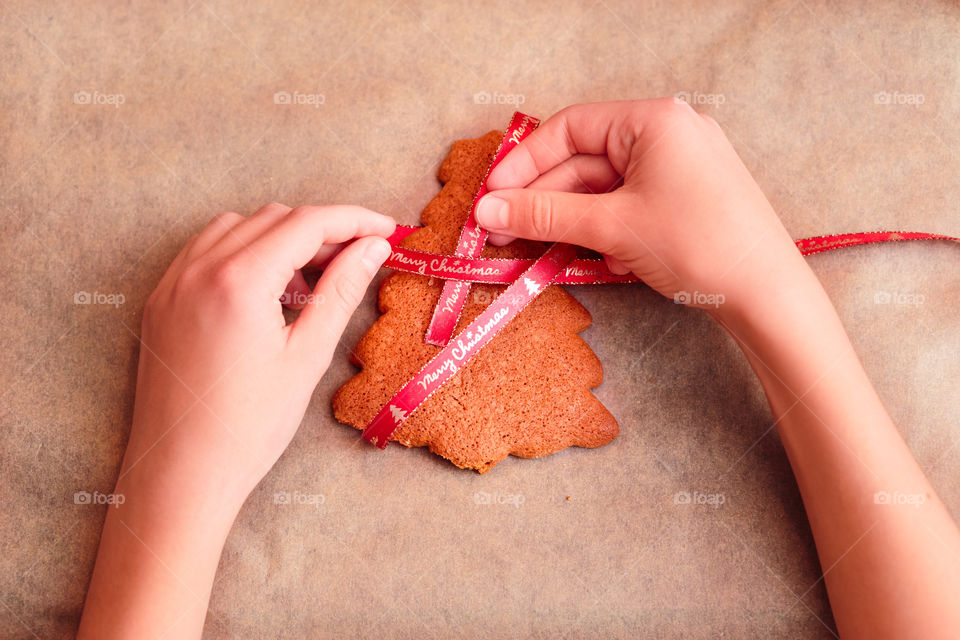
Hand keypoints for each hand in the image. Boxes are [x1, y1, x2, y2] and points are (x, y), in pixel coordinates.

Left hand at [79, 204, 394, 638]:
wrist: (181, 473)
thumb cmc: (248, 426)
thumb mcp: (307, 356)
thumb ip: (341, 291)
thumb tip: (372, 248)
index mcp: (239, 280)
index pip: (307, 224)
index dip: (354, 220)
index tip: (385, 230)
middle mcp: (199, 268)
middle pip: (274, 218)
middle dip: (322, 229)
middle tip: (357, 258)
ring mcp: (172, 282)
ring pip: (238, 227)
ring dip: (280, 238)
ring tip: (309, 281)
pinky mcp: (160, 300)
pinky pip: (205, 250)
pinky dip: (243, 252)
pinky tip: (266, 290)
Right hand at [476, 99, 812, 316]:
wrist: (769, 296)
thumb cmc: (695, 245)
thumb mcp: (611, 227)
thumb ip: (543, 215)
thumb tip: (487, 211)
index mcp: (653, 120)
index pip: (570, 128)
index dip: (524, 163)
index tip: (492, 197)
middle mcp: (670, 132)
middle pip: (586, 161)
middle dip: (548, 202)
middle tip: (505, 234)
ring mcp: (683, 167)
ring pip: (607, 190)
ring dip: (579, 224)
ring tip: (555, 254)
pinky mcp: (690, 199)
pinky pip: (633, 206)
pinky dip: (613, 232)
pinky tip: (613, 264)